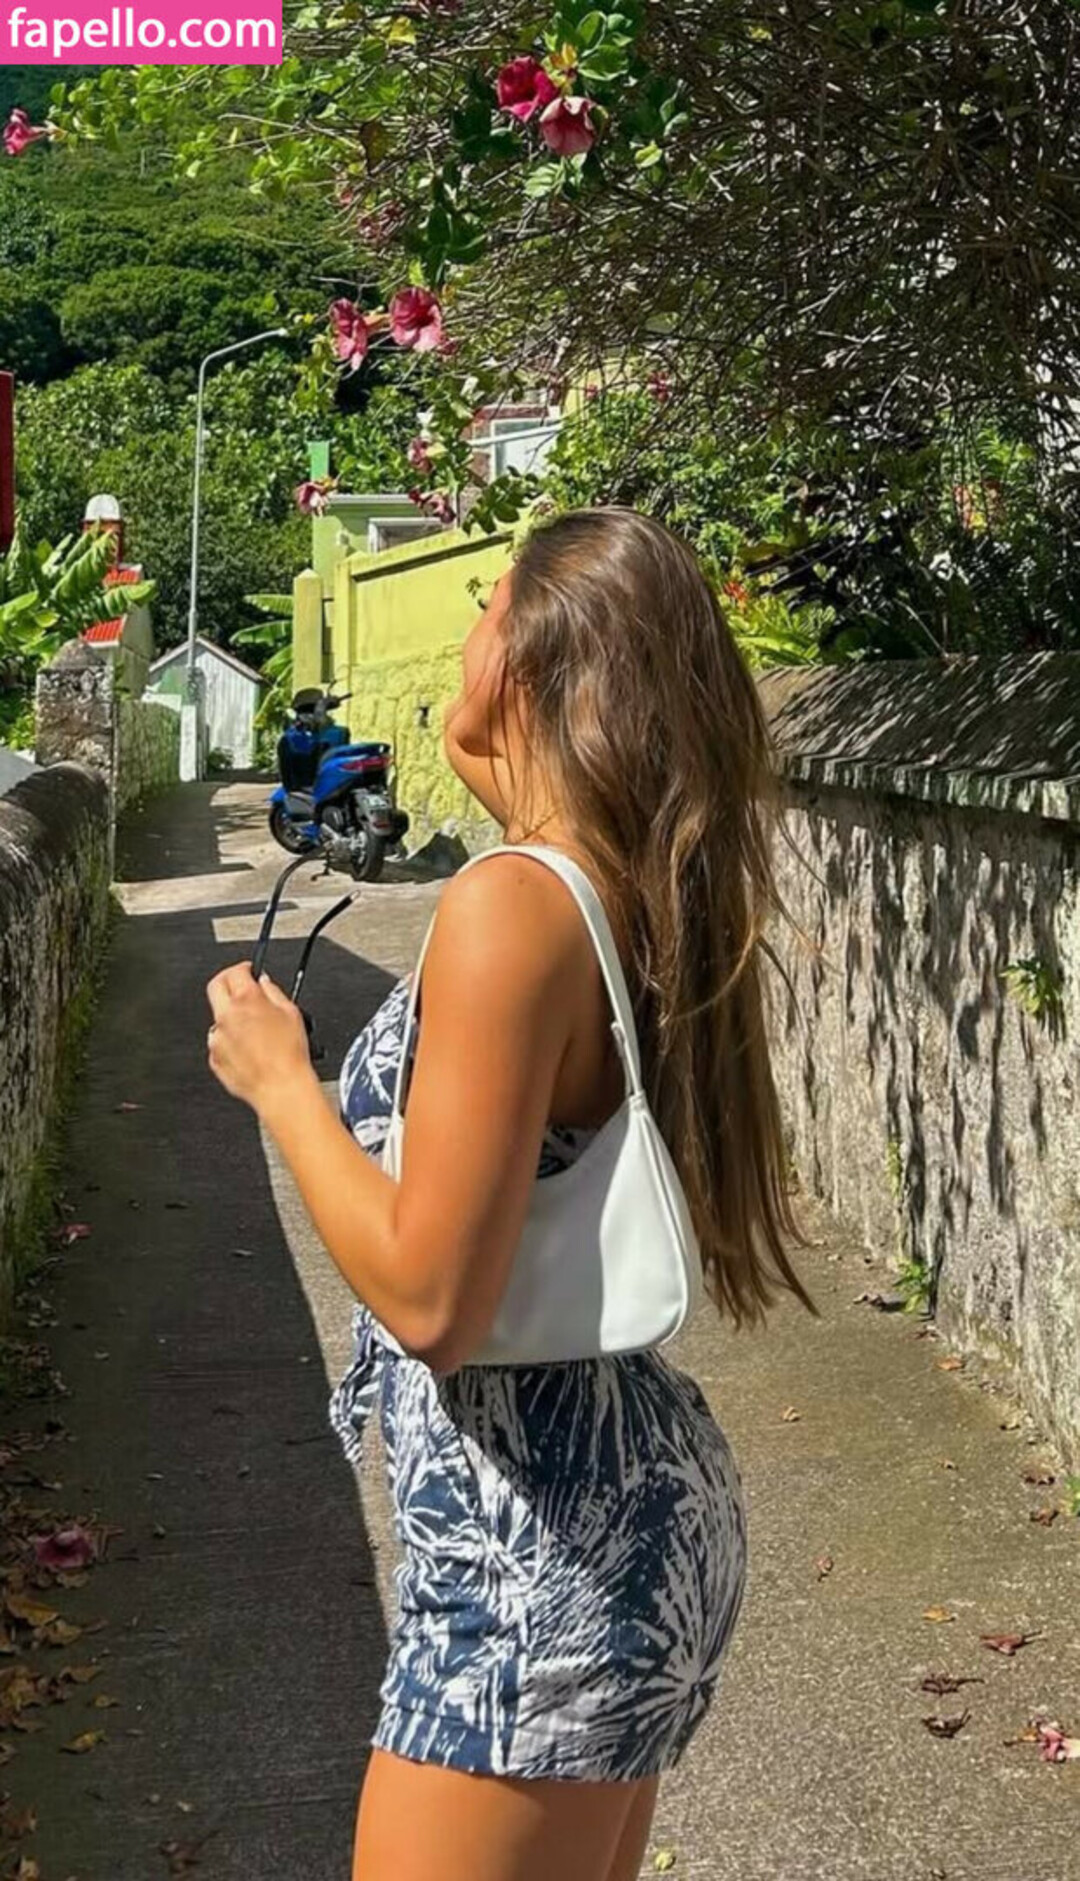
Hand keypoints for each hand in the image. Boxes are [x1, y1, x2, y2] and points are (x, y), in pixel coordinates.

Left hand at [205, 963, 313, 1114]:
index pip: (235, 971)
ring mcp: (217, 1038)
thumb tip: (264, 984)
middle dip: (227, 982)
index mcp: (246, 1000)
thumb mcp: (291, 1013)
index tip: (248, 972)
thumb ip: (273, 992)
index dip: (244, 968)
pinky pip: (219, 1042)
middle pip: (215, 986)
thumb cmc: (289, 1056)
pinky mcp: (215, 1057)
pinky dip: (229, 1042)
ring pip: (217, 1017)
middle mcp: (227, 1016)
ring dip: (230, 1016)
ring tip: (251, 1029)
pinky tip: (249, 1050)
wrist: (281, 1088)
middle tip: (239, 986)